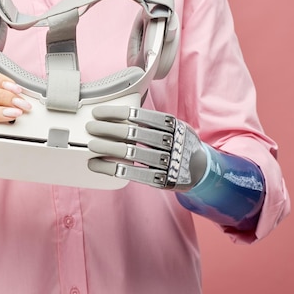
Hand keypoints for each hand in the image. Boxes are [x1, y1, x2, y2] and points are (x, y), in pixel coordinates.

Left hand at [85, 106, 206, 190]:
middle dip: (109, 129)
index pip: (141, 115)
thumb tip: (119, 112)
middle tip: (91, 127)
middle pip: (135, 133)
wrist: (202, 169)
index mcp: (172, 124)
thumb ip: (152, 120)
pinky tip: (97, 165)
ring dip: (108, 148)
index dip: (118, 113)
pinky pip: (133, 174)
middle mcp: (171, 142)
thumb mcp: (174, 126)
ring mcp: (167, 162)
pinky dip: (112, 168)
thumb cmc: (178, 143)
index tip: (98, 113)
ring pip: (132, 153)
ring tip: (91, 145)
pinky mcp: (162, 180)